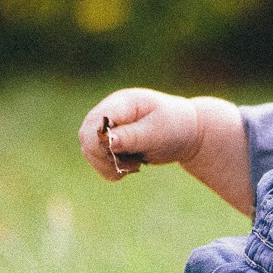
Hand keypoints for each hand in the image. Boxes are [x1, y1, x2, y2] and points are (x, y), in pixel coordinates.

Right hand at [77, 90, 203, 181]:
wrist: (186, 132)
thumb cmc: (175, 126)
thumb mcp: (158, 131)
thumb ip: (132, 136)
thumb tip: (106, 140)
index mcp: (121, 103)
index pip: (95, 121)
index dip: (101, 142)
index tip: (121, 153)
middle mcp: (109, 113)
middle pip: (86, 138)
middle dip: (106, 157)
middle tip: (134, 163)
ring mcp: (106, 128)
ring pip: (89, 152)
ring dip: (110, 165)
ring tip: (136, 164)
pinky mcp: (107, 143)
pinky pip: (97, 161)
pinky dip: (111, 170)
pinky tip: (131, 166)